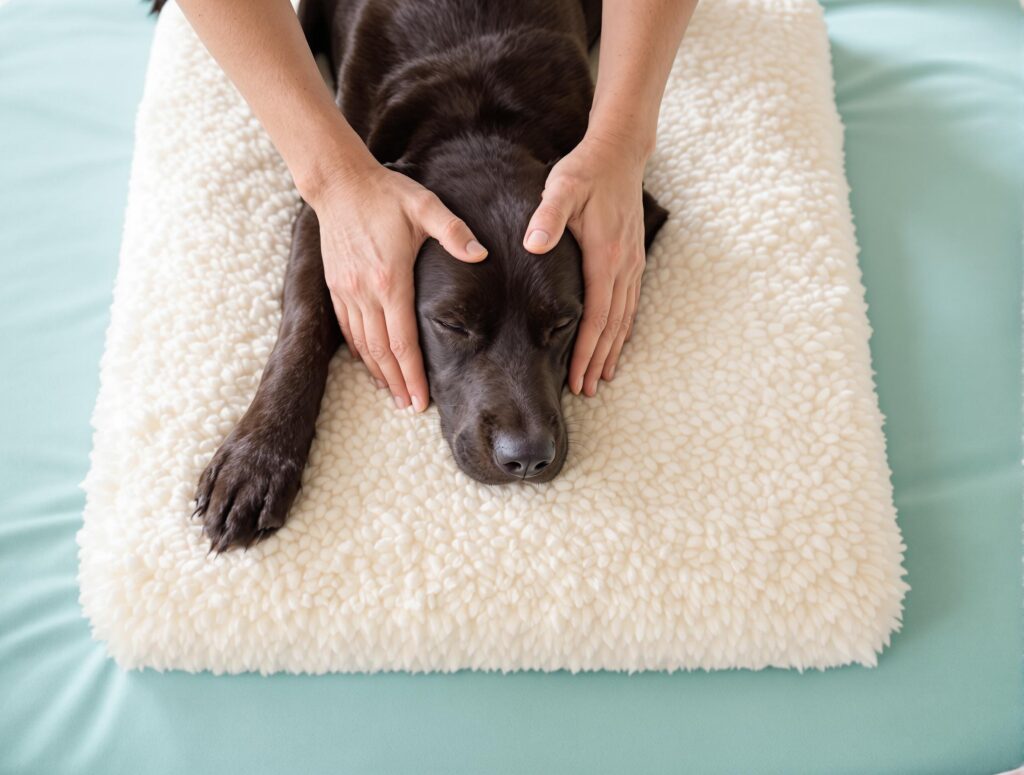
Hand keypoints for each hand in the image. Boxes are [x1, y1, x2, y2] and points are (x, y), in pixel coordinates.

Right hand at [310, 164, 486, 410]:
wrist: (339, 183)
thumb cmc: (386, 194)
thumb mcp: (425, 205)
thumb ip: (454, 232)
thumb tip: (482, 254)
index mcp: (390, 279)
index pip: (401, 340)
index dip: (412, 374)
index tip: (421, 400)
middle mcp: (364, 292)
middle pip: (381, 351)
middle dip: (396, 383)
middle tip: (409, 407)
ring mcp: (347, 290)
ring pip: (362, 344)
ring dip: (377, 372)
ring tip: (392, 394)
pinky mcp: (336, 286)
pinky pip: (347, 327)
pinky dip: (359, 350)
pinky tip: (370, 364)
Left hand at [523, 134, 647, 395]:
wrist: (620, 151)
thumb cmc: (586, 170)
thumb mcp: (562, 187)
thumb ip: (547, 216)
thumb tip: (531, 244)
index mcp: (604, 256)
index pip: (595, 315)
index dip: (587, 351)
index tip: (577, 378)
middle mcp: (623, 265)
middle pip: (612, 325)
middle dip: (599, 360)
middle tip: (587, 390)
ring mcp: (632, 262)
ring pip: (624, 317)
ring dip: (613, 349)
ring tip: (602, 377)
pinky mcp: (633, 257)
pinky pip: (630, 302)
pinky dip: (623, 327)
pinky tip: (616, 342)